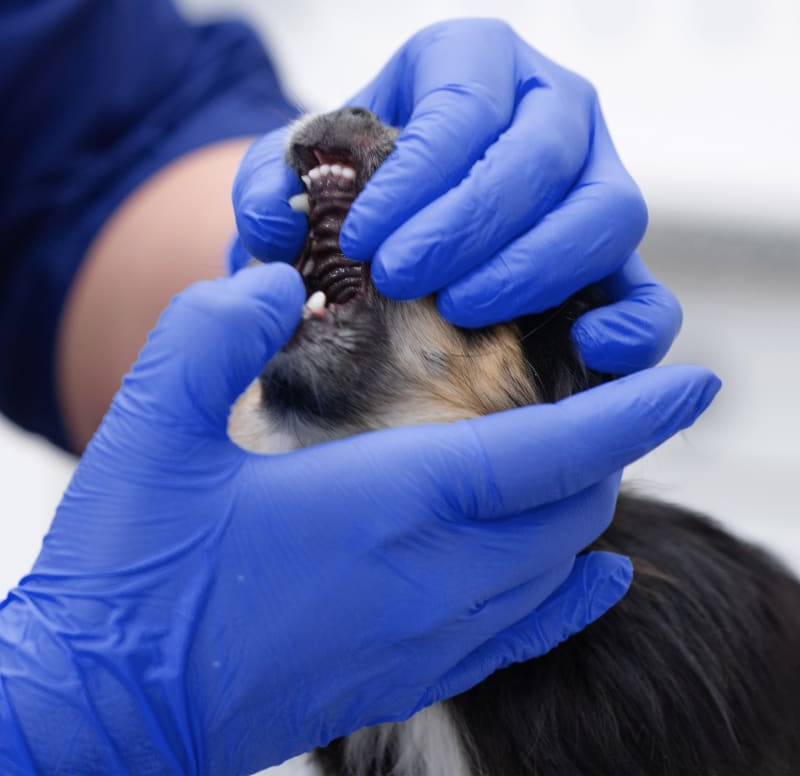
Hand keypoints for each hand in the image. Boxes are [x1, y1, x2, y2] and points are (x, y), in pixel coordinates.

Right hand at [0, 265, 717, 773]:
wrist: (103, 706)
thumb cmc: (128, 571)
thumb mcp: (151, 426)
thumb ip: (215, 329)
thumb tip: (281, 283)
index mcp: (387, 505)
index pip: (551, 455)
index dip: (632, 415)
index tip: (694, 382)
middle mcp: (430, 578)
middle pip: (569, 509)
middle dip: (605, 451)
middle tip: (600, 401)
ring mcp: (425, 637)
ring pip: (555, 569)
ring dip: (581, 510)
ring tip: (581, 463)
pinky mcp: (404, 676)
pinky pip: (526, 634)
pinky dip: (573, 595)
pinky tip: (591, 577)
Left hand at [232, 18, 680, 374]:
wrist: (392, 229)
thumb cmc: (350, 193)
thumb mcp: (296, 176)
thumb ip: (271, 187)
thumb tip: (274, 221)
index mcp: (475, 62)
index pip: (466, 104)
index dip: (419, 177)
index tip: (363, 241)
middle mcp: (552, 110)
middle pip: (542, 156)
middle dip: (470, 225)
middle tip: (403, 280)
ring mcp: (596, 182)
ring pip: (607, 213)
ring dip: (533, 269)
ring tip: (462, 311)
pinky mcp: (614, 261)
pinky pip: (652, 290)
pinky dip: (634, 323)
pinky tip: (587, 346)